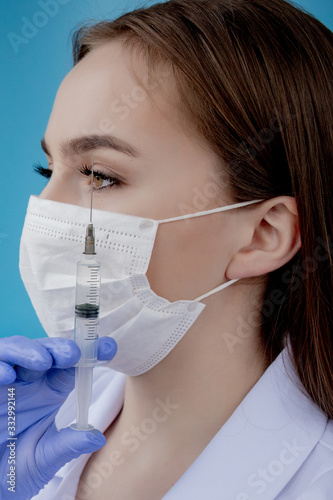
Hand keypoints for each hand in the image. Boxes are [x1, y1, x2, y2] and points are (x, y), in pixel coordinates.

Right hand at [0, 335, 116, 499]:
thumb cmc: (14, 467)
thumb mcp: (45, 458)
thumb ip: (68, 445)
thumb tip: (98, 436)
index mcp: (49, 390)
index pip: (72, 365)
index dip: (90, 353)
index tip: (109, 348)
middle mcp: (29, 380)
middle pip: (46, 352)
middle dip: (60, 348)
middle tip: (73, 354)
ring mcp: (6, 382)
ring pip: (16, 351)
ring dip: (29, 351)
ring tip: (43, 360)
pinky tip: (7, 376)